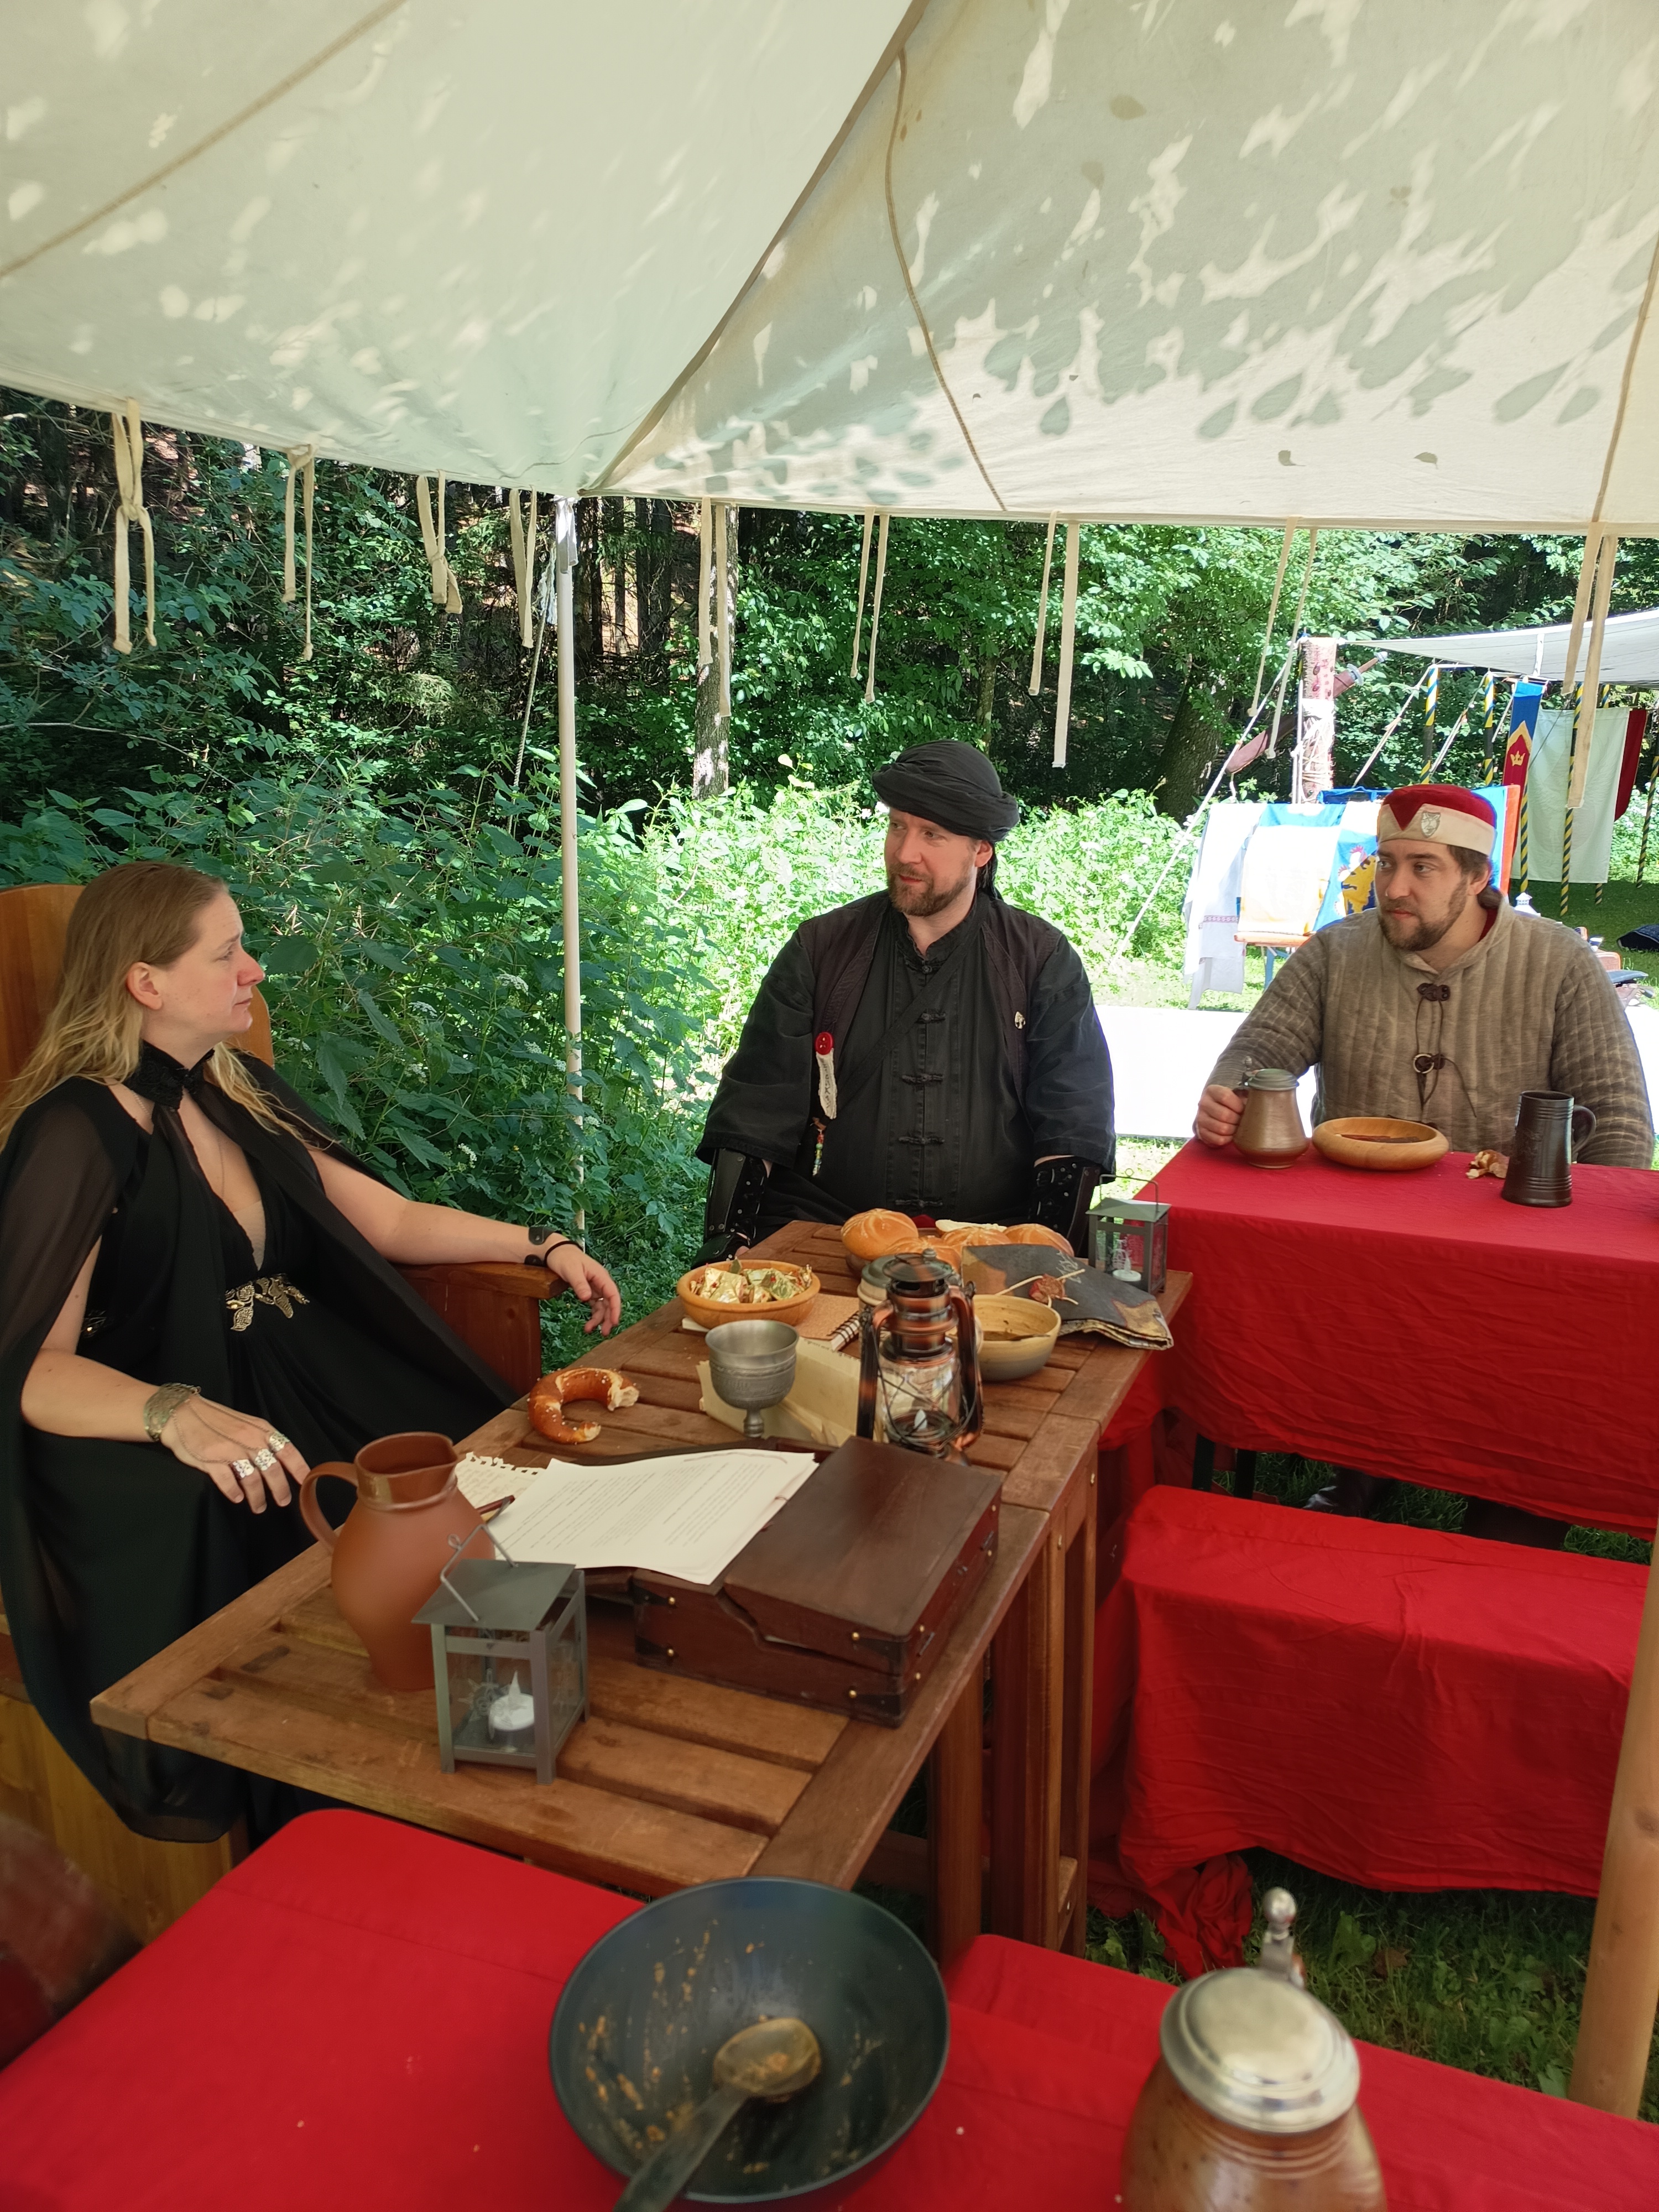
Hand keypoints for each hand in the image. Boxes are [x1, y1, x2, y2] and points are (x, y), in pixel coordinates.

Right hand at [160, 1395, 309, 1512]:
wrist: (181, 1413)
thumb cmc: (215, 1421)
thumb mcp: (245, 1424)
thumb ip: (261, 1440)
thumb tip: (280, 1461)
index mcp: (261, 1429)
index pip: (287, 1450)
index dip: (299, 1468)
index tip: (307, 1482)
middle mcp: (249, 1439)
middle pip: (273, 1470)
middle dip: (280, 1489)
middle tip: (283, 1502)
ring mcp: (230, 1450)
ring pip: (253, 1479)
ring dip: (258, 1497)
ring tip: (259, 1507)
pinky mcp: (210, 1460)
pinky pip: (228, 1481)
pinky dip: (234, 1492)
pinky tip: (237, 1498)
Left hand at [544, 1243, 620, 1334]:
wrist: (556, 1252)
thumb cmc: (565, 1258)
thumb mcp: (572, 1270)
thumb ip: (580, 1284)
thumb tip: (587, 1298)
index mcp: (600, 1276)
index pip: (613, 1294)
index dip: (615, 1308)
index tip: (614, 1322)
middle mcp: (600, 1283)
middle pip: (610, 1303)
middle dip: (608, 1318)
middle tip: (604, 1333)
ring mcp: (595, 1288)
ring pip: (602, 1306)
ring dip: (599, 1319)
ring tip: (590, 1330)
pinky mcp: (588, 1291)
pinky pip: (594, 1306)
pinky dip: (593, 1316)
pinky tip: (588, 1324)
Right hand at [1195, 1084, 1244, 1147]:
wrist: (1212, 1114)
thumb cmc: (1230, 1103)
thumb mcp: (1236, 1092)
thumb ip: (1248, 1085)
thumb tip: (1259, 1076)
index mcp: (1212, 1091)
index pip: (1225, 1097)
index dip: (1238, 1105)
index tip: (1244, 1109)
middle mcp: (1203, 1103)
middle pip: (1224, 1115)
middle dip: (1238, 1120)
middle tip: (1243, 1120)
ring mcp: (1200, 1119)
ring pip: (1221, 1128)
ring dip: (1234, 1130)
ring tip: (1238, 1127)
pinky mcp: (1201, 1132)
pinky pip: (1218, 1139)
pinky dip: (1228, 1139)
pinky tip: (1231, 1134)